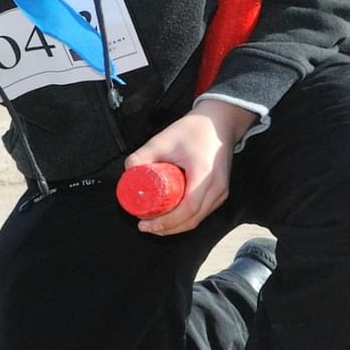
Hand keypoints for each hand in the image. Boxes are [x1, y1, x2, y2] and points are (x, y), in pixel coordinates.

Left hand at [122, 101, 254, 236]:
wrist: (219, 122)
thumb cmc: (193, 130)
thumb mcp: (162, 140)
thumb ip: (142, 156)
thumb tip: (128, 173)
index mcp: (204, 174)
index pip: (187, 209)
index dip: (165, 222)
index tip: (145, 224)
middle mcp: (217, 187)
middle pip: (192, 220)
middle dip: (167, 228)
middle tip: (145, 226)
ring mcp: (221, 191)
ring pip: (198, 219)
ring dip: (176, 226)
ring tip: (154, 223)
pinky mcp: (221, 192)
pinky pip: (202, 213)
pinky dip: (186, 219)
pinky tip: (170, 217)